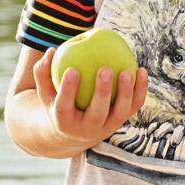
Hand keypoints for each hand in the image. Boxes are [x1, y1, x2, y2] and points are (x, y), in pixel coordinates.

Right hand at [32, 48, 147, 151]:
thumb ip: (43, 72)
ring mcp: (106, 127)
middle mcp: (87, 129)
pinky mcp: (121, 122)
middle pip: (97, 113)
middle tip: (105, 69)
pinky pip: (134, 106)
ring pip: (120, 113)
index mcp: (64, 122)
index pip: (64, 107)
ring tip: (127, 71)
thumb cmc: (58, 103)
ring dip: (126, 93)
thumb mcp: (46, 92)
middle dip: (102, 92)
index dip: (68, 89)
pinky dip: (140, 90)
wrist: (74, 134)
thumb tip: (51, 50)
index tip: (72, 69)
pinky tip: (142, 70)